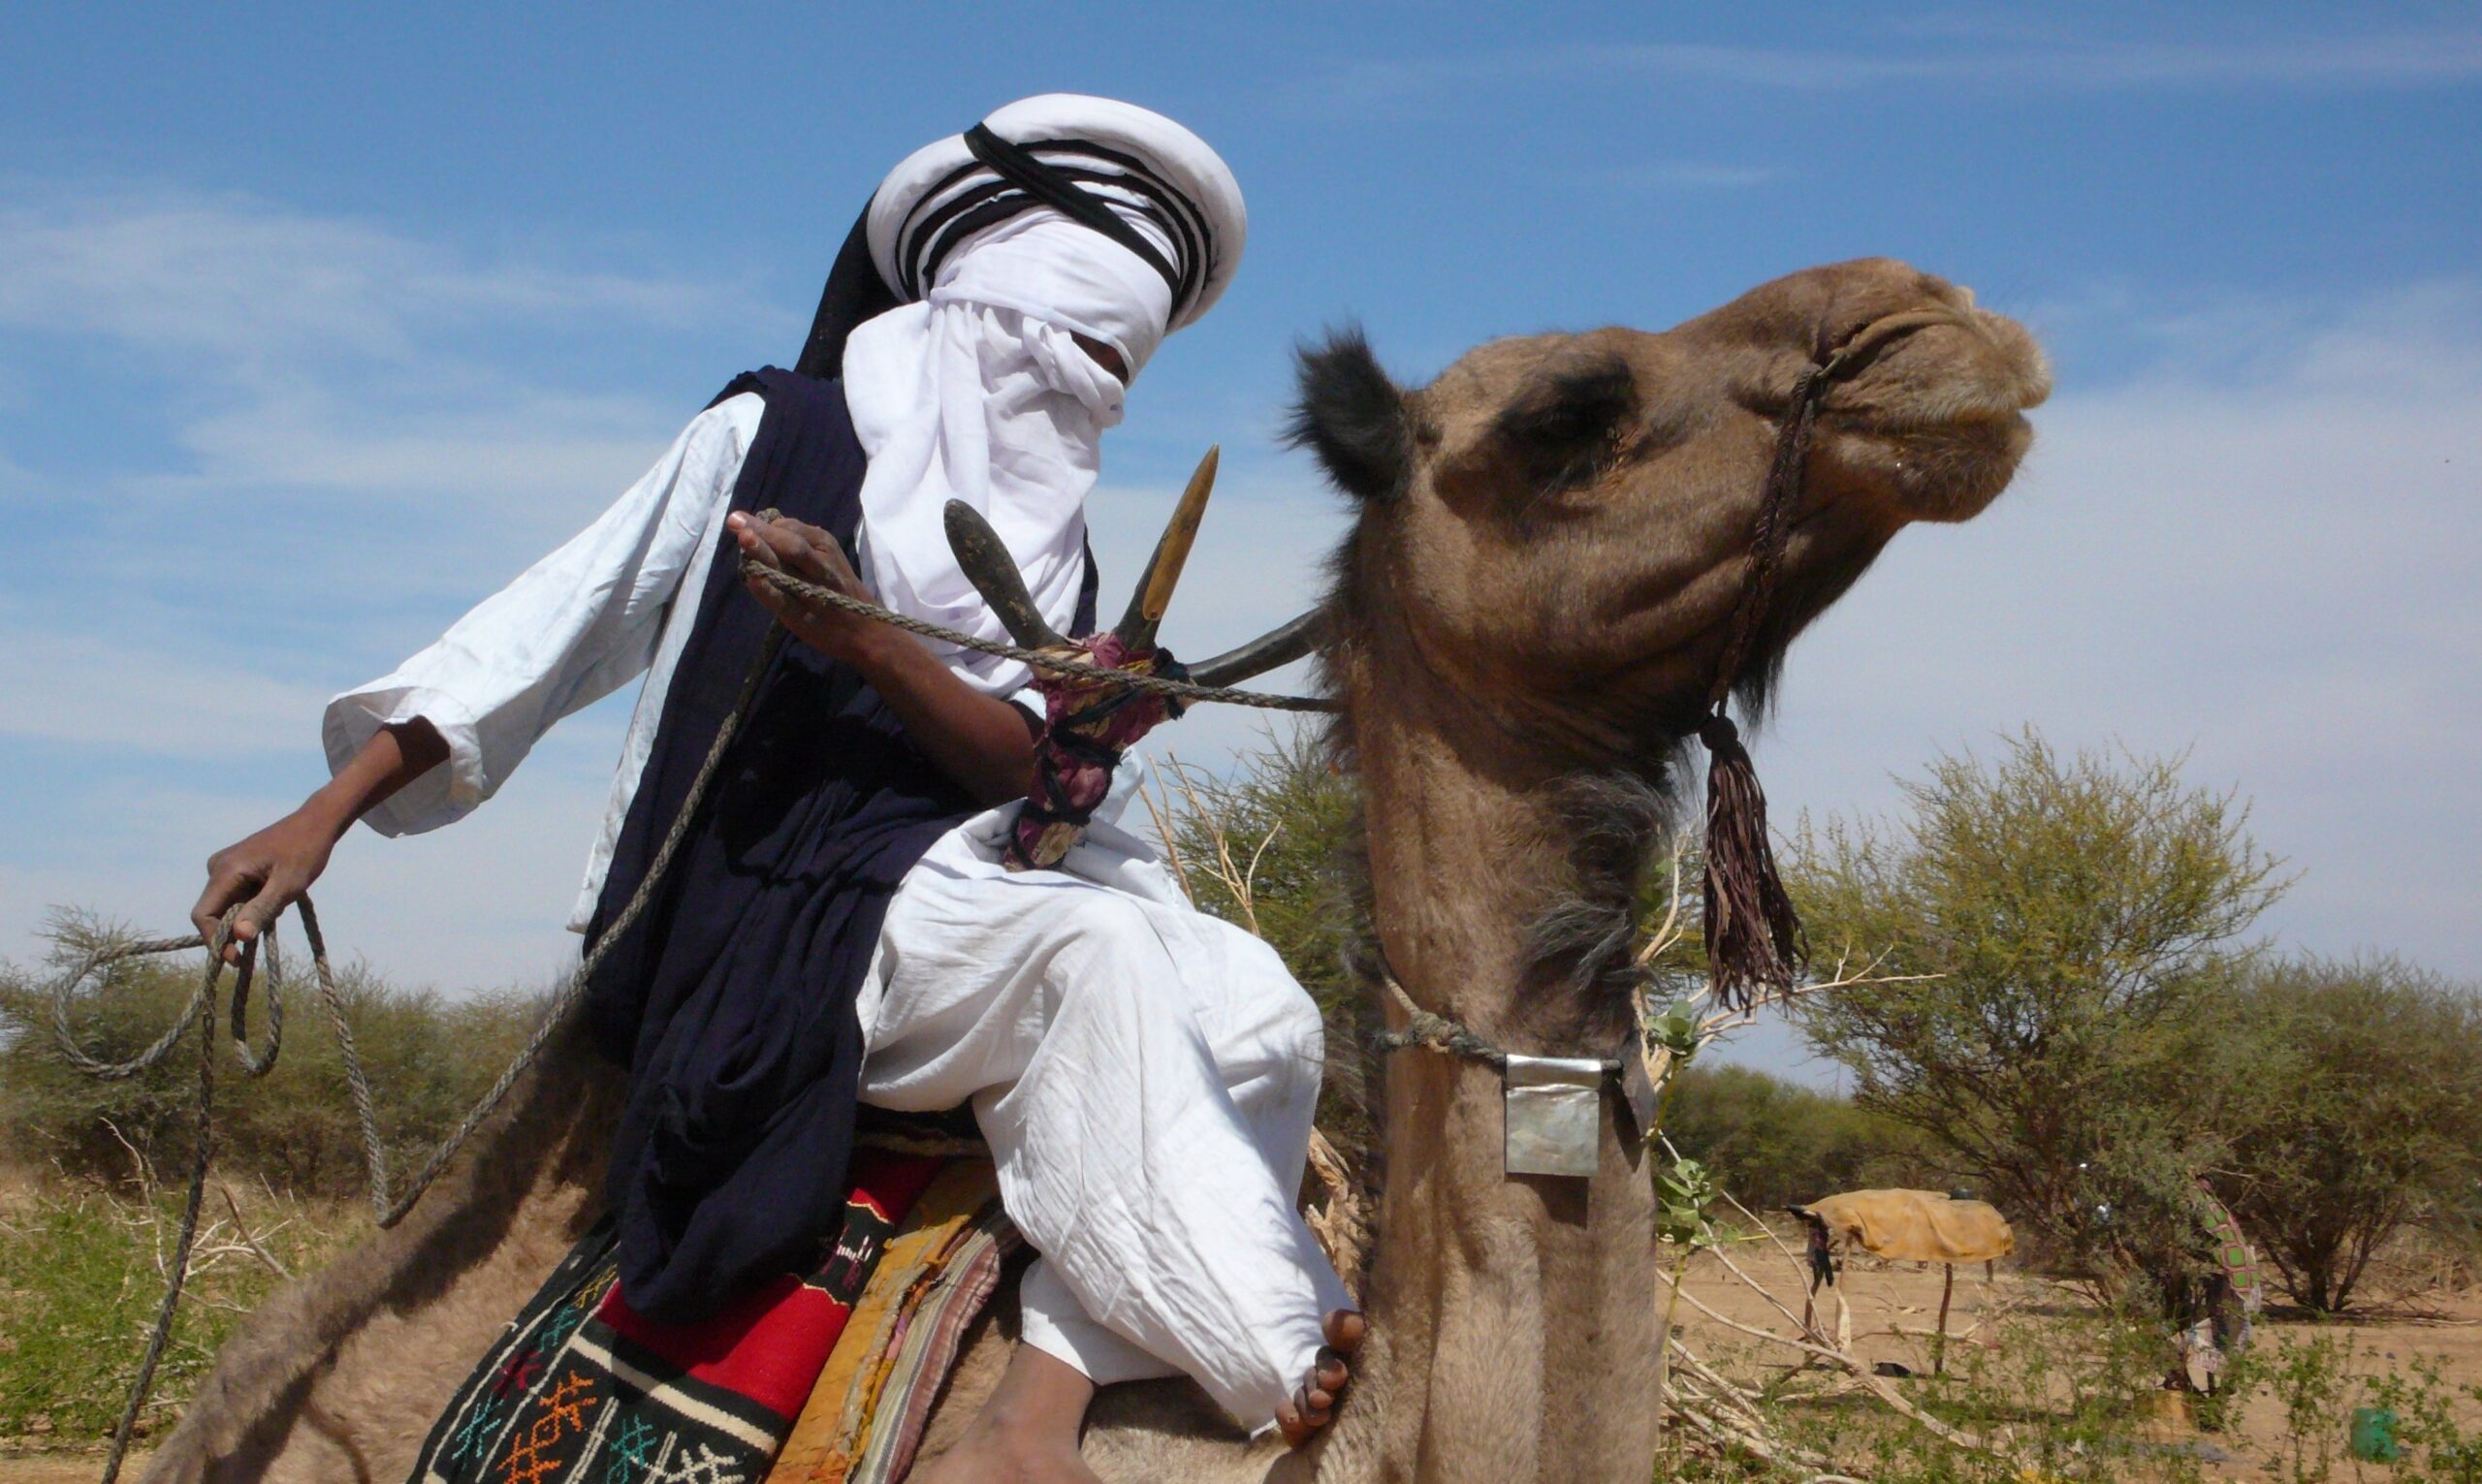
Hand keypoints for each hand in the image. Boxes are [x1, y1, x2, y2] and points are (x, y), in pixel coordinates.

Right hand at [193, 809, 337, 963]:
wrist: (315, 824)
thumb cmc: (305, 852)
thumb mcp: (287, 886)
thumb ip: (262, 910)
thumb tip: (238, 937)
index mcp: (224, 870)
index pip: (203, 915)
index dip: (216, 941)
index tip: (237, 960)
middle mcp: (217, 867)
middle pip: (214, 913)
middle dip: (236, 929)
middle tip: (268, 929)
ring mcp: (225, 867)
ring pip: (228, 906)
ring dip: (249, 916)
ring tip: (280, 905)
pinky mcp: (235, 868)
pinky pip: (236, 896)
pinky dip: (253, 906)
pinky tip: (277, 897)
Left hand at [729, 512, 878, 662]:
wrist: (867, 630)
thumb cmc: (840, 590)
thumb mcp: (826, 558)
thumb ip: (799, 542)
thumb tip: (765, 523)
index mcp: (825, 546)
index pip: (791, 528)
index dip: (764, 525)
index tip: (742, 522)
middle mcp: (821, 565)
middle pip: (790, 544)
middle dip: (761, 531)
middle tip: (734, 520)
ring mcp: (814, 591)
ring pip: (787, 568)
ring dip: (764, 552)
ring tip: (744, 538)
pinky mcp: (804, 616)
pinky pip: (784, 600)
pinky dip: (768, 590)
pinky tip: (753, 578)